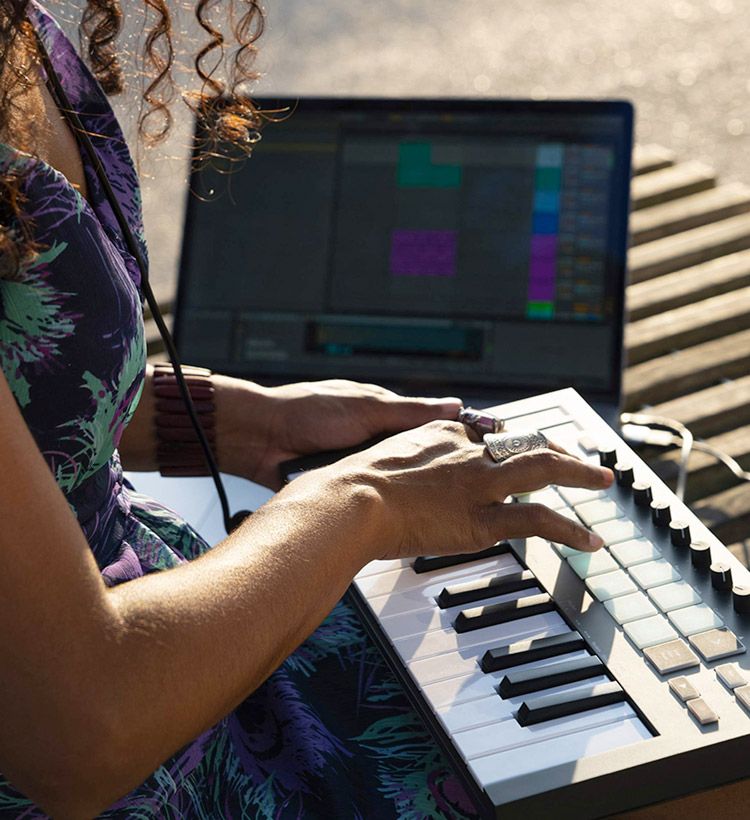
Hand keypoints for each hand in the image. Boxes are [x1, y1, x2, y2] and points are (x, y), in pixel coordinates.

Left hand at [217, 377, 461, 487]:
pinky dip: (367, 500)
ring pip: (387, 480)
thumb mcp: (366, 407)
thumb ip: (410, 412)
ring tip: (413, 501)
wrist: (259, 438)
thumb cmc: (306, 411)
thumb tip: (454, 406)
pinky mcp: (337, 483)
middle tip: (446, 488)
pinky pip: (362, 494)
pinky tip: (378, 508)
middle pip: (409, 459)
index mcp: (380, 413)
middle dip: (422, 473)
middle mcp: (370, 438)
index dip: (448, 444)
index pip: (425, 430)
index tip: (472, 457)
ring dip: (392, 489)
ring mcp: (353, 463)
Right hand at [332, 419, 612, 561]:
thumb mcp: (377, 454)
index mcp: (440, 430)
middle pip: (524, 441)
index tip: (520, 444)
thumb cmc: (350, 483)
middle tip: (577, 455)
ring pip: (543, 470)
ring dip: (578, 474)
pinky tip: (588, 541)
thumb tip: (396, 461)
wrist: (348, 500)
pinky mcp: (481, 519)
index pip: (488, 430)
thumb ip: (398, 455)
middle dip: (555, 447)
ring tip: (602, 480)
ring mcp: (478, 484)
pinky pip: (536, 522)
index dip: (510, 438)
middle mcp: (466, 451)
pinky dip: (568, 531)